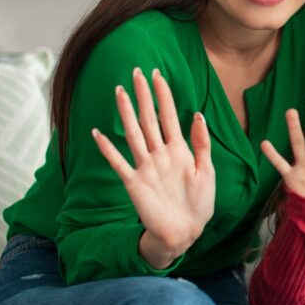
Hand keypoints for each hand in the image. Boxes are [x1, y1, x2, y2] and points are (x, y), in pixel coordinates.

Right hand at [92, 67, 214, 267]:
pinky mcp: (135, 183)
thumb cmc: (199, 203)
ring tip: (119, 92)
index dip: (164, 96)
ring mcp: (146, 167)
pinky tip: (97, 133)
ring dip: (126, 113)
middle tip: (136, 72)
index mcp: (179, 150)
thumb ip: (201, 143)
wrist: (186, 232)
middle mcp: (160, 155)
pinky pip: (119, 163)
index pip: (169, 116)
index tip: (158, 75)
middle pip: (149, 119)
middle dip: (144, 96)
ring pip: (134, 134)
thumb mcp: (207, 171)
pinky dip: (108, 149)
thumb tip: (197, 114)